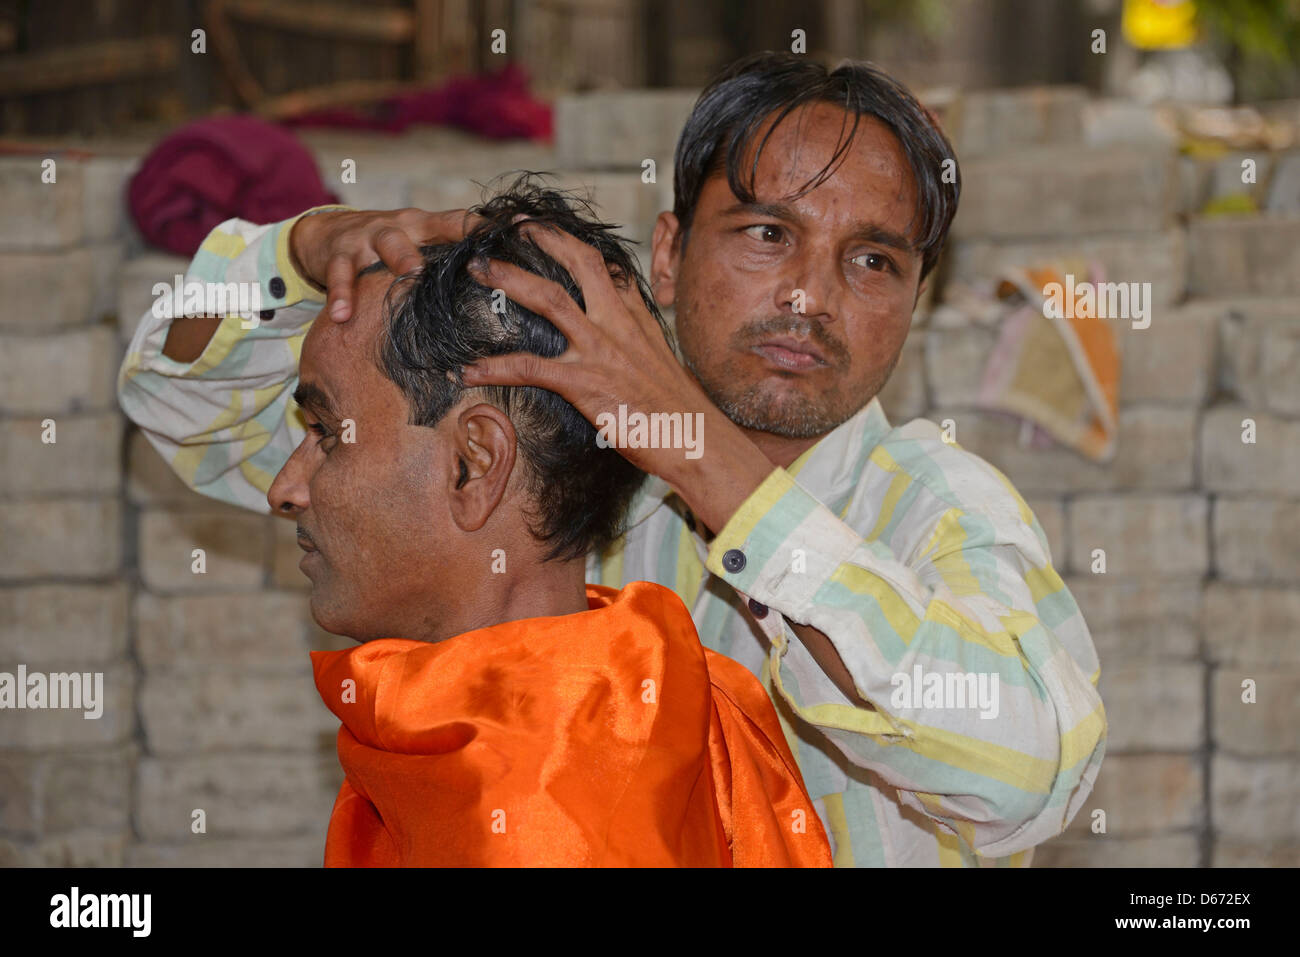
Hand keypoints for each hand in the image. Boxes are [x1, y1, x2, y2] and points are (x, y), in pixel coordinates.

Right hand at [289, 207, 483, 321]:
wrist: (324, 235)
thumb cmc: (384, 247)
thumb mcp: (415, 245)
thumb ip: (447, 259)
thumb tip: (498, 282)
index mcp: (425, 226)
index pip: (460, 222)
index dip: (487, 228)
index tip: (520, 230)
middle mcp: (401, 226)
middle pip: (428, 228)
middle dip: (453, 239)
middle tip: (471, 263)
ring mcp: (368, 238)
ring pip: (388, 244)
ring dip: (401, 259)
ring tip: (410, 278)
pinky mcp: (338, 254)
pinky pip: (340, 275)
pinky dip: (341, 295)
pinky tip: (342, 315)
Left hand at [460, 218, 775, 532]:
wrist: (696, 439)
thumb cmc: (680, 411)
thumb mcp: (660, 361)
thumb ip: (636, 338)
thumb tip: (621, 334)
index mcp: (636, 317)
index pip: (604, 265)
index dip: (570, 239)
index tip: (541, 224)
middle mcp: (617, 323)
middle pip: (578, 261)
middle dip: (540, 237)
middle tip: (505, 225)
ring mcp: (600, 350)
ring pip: (549, 298)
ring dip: (509, 278)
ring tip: (475, 267)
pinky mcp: (585, 384)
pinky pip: (529, 367)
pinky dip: (493, 367)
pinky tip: (465, 371)